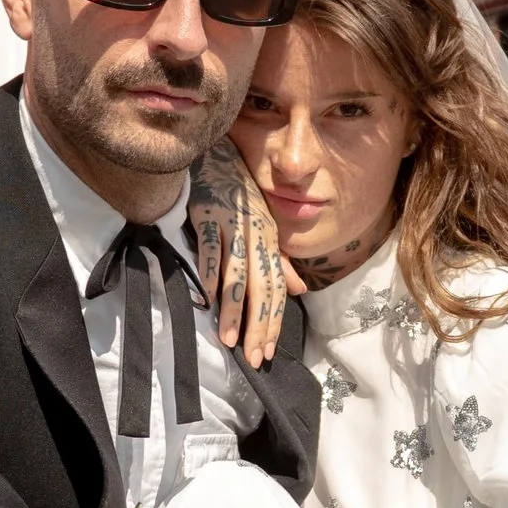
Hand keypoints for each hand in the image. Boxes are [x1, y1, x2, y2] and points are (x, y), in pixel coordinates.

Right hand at [188, 145, 287, 366]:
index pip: (277, 288)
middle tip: (255, 358)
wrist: (217, 149)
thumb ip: (279, 259)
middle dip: (259, 325)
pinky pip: (209, 248)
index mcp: (269, 239)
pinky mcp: (207, 212)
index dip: (274, 320)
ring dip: (233, 310)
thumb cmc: (239, 190)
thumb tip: (299, 291)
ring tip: (230, 340)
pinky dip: (208, 274)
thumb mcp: (263, 224)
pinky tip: (207, 299)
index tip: (268, 351)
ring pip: (236, 274)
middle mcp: (255, 234)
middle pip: (261, 287)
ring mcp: (232, 224)